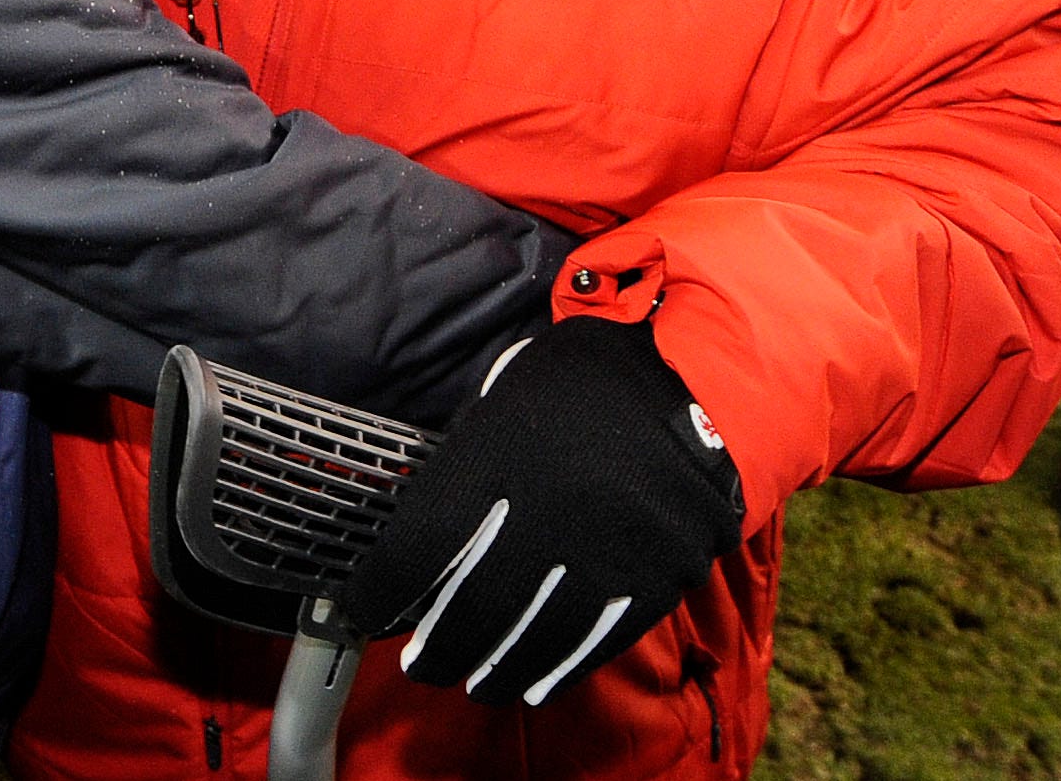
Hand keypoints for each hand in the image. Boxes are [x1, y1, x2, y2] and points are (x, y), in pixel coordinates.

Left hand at [340, 316, 742, 707]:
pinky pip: (597, 640)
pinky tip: (532, 683)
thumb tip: (428, 529)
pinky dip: (558, 670)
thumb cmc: (584, 381)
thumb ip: (468, 457)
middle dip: (438, 648)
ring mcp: (608, 548)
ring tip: (474, 683)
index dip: (381, 590)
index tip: (363, 608)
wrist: (697, 376)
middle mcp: (549, 508)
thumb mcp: (506, 391)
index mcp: (499, 454)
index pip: (419, 545)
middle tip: (424, 665)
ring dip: (494, 669)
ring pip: (535, 634)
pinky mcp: (657, 575)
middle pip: (474, 606)